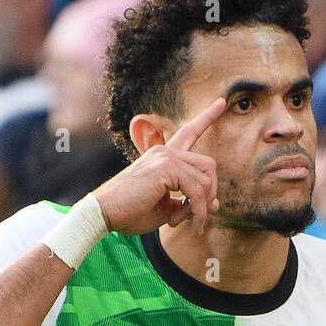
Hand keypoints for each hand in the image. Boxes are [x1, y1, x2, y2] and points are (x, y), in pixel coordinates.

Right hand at [92, 97, 225, 237]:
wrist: (103, 214)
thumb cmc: (130, 212)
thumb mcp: (166, 209)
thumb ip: (189, 203)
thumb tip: (216, 203)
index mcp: (163, 157)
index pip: (189, 133)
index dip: (206, 118)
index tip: (221, 102)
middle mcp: (165, 151)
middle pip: (209, 165)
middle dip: (209, 195)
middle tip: (194, 218)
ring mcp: (166, 157)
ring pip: (206, 180)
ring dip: (200, 208)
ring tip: (180, 222)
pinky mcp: (166, 168)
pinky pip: (197, 191)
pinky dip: (195, 211)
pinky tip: (176, 222)